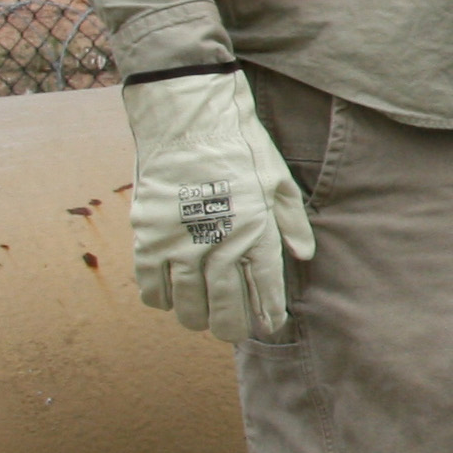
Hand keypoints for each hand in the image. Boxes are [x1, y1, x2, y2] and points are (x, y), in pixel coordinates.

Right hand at [123, 67, 313, 344]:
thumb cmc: (239, 146)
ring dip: (195, 318)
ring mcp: (180, 242)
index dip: (268, 313)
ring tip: (202, 322)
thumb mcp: (278, 179)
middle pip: (224, 305)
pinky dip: (160, 299)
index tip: (270, 325)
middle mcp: (219, 243)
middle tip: (232, 333)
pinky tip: (170, 299)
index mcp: (256, 231)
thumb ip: (291, 222)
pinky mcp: (148, 235)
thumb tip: (304, 256)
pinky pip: (150, 284)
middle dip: (230, 326)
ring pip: (186, 302)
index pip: (265, 288)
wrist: (188, 119)